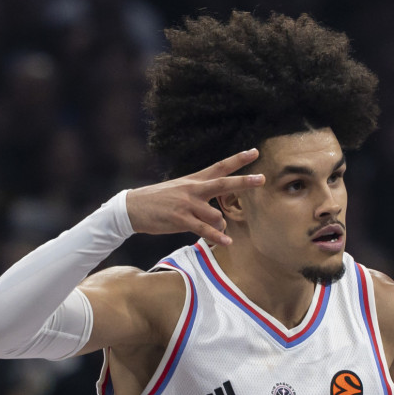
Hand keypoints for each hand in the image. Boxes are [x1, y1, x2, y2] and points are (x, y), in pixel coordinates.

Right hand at [126, 149, 263, 244]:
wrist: (132, 208)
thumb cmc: (159, 201)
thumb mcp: (180, 190)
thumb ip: (202, 199)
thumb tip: (221, 219)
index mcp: (194, 180)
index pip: (220, 167)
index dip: (238, 159)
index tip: (255, 152)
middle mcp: (193, 189)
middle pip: (224, 183)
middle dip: (244, 182)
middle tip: (262, 179)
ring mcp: (187, 204)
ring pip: (217, 216)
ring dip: (221, 227)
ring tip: (217, 232)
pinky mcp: (181, 219)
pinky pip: (204, 230)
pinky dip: (217, 237)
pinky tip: (226, 243)